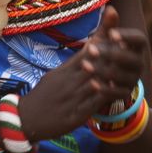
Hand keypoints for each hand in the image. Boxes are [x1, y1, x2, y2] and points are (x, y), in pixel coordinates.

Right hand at [19, 6, 138, 140]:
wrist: (26, 119)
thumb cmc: (43, 96)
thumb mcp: (55, 75)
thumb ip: (74, 63)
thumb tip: (91, 47)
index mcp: (64, 71)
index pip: (85, 53)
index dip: (101, 43)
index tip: (116, 33)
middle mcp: (68, 82)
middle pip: (92, 65)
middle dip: (108, 55)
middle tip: (125, 45)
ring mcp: (72, 98)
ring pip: (93, 83)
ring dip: (108, 74)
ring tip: (123, 66)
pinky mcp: (74, 115)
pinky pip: (90, 104)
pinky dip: (102, 97)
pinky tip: (112, 91)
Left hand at [90, 6, 148, 108]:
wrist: (103, 79)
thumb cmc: (104, 54)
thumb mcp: (104, 40)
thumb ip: (108, 26)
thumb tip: (110, 7)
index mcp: (136, 48)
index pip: (140, 40)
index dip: (128, 36)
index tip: (112, 34)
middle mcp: (138, 64)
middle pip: (131, 59)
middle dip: (110, 54)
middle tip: (90, 49)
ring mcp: (133, 79)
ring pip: (122, 76)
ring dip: (103, 70)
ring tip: (85, 65)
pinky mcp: (125, 94)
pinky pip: (118, 93)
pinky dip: (105, 88)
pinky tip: (91, 82)